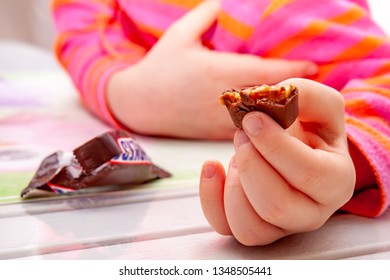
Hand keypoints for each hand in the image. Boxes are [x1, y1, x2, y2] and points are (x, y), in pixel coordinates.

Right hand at [107, 1, 317, 138]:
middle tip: (314, 88)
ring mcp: (219, 119)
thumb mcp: (179, 36)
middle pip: (268, 98)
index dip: (291, 70)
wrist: (139, 104)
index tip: (313, 67)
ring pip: (259, 119)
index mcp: (218, 71)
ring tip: (300, 105)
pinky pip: (244, 131)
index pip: (264, 72)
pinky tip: (274, 123)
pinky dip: (262, 126)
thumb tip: (222, 1)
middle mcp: (223, 98)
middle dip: (293, 94)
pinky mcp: (213, 132)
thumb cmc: (159, 68)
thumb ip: (204, 17)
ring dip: (281, 113)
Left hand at [199, 78, 355, 244]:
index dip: (274, 145)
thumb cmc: (309, 129)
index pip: (308, 173)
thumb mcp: (318, 104)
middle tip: (242, 134)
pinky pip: (226, 226)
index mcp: (336, 181)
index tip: (251, 119)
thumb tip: (273, 96)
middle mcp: (311, 213)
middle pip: (276, 206)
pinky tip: (212, 167)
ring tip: (236, 155)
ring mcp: (280, 226)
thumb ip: (306, 94)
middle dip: (251, 165)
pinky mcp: (253, 226)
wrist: (298, 150)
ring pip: (250, 227)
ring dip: (234, 185)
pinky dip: (211, 197)